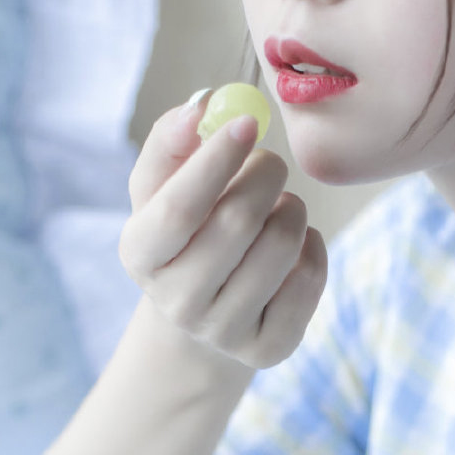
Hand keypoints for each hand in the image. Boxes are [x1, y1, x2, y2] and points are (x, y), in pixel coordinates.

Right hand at [118, 93, 327, 369]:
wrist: (205, 315)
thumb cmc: (185, 233)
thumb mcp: (161, 188)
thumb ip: (170, 142)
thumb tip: (201, 105)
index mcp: (141, 255)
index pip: (179, 207)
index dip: (216, 160)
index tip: (248, 122)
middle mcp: (178, 303)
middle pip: (237, 223)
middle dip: (265, 176)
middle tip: (270, 164)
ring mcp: (224, 332)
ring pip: (280, 247)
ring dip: (292, 209)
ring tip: (280, 207)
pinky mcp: (268, 349)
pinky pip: (309, 278)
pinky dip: (313, 246)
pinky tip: (296, 245)